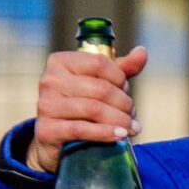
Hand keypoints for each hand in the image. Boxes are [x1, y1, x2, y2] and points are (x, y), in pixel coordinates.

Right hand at [26, 44, 146, 172]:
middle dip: (124, 102)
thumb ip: (121, 68)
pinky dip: (106, 132)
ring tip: (130, 127)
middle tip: (131, 113)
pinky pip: (82, 129)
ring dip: (120, 119)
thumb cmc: (81, 102)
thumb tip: (142, 52)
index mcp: (61, 62)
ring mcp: (46, 105)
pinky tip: (121, 135)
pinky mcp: (47, 129)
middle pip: (101, 88)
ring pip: (94, 109)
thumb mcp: (100, 81)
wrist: (55, 136)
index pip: (100, 63)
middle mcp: (50, 80)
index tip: (125, 89)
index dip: (120, 77)